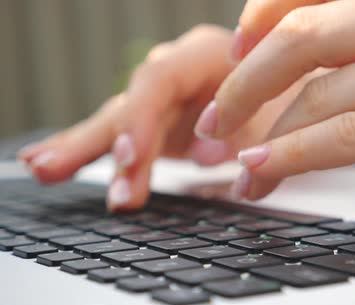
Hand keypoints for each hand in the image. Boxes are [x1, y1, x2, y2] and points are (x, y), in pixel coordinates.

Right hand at [18, 25, 296, 210]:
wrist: (290, 95)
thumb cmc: (288, 97)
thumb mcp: (282, 115)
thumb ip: (256, 133)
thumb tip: (209, 155)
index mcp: (208, 56)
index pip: (161, 80)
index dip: (140, 119)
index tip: (127, 158)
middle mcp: (179, 73)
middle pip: (132, 103)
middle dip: (106, 145)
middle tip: (74, 175)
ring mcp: (166, 99)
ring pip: (118, 121)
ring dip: (82, 149)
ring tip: (43, 169)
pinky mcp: (159, 124)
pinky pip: (121, 137)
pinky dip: (89, 152)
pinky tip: (52, 163)